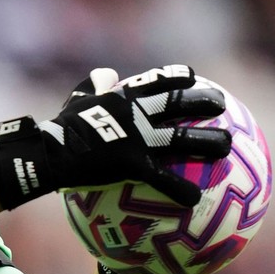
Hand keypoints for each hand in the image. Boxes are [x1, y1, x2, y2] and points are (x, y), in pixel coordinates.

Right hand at [0, 64, 231, 209]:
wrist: (47, 152)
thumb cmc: (59, 129)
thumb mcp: (76, 100)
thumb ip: (93, 86)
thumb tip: (106, 74)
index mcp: (123, 97)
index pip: (156, 80)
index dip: (177, 77)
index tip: (194, 77)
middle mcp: (136, 113)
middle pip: (178, 103)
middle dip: (204, 102)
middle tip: (222, 105)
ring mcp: (136, 138)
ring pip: (181, 138)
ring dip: (207, 142)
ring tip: (227, 147)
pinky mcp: (131, 163)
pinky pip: (162, 178)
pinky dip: (180, 189)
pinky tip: (195, 199)